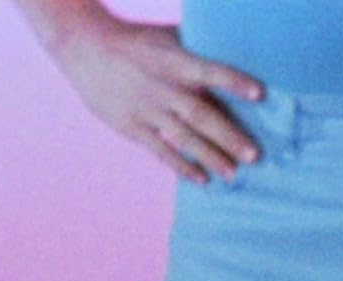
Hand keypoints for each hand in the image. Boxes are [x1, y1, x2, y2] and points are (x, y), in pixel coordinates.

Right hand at [50, 13, 262, 183]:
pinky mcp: (130, 126)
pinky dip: (181, 165)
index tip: (260, 94)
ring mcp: (145, 108)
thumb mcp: (166, 39)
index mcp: (175, 61)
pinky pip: (160, 150)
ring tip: (233, 175)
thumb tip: (236, 54)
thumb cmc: (136, 42)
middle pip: (200, 114)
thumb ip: (198, 51)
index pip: (210, 70)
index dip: (234, 81)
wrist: (82, 45)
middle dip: (229, 136)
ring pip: (183, 137)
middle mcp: (162, 86)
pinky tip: (202, 179)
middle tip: (255, 156)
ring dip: (210, 157)